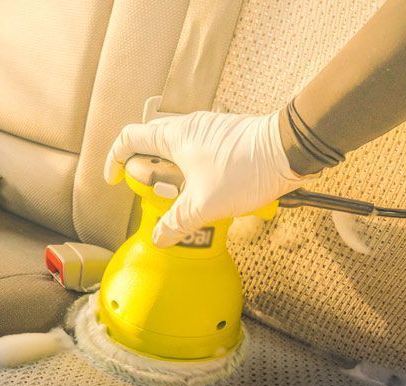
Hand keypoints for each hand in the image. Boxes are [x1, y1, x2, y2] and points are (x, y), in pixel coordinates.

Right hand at [104, 111, 303, 246]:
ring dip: (176, 179)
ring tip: (189, 202)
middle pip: (153, 148)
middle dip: (150, 176)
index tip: (115, 180)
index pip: (128, 138)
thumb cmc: (247, 169)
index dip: (115, 160)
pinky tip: (213, 197)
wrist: (291, 150)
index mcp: (174, 137)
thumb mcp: (204, 205)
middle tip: (158, 198)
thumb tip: (159, 238)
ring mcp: (210, 131)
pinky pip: (201, 155)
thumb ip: (176, 223)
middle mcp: (189, 128)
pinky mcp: (228, 138)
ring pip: (179, 153)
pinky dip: (197, 176)